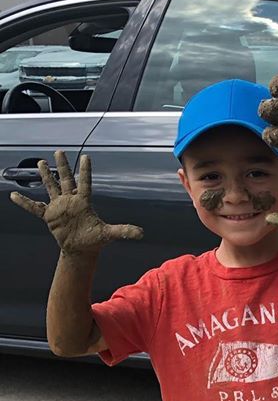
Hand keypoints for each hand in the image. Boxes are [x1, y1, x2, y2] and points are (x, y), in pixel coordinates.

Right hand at [9, 150, 142, 254]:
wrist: (81, 249)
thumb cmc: (95, 240)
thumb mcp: (109, 234)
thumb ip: (124, 231)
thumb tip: (141, 233)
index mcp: (84, 202)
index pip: (85, 182)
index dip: (85, 170)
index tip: (86, 157)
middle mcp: (70, 201)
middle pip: (65, 179)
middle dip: (62, 166)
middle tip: (59, 151)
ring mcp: (59, 207)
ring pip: (51, 187)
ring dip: (45, 176)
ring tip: (40, 162)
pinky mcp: (49, 216)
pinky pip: (34, 207)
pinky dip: (24, 202)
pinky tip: (13, 195)